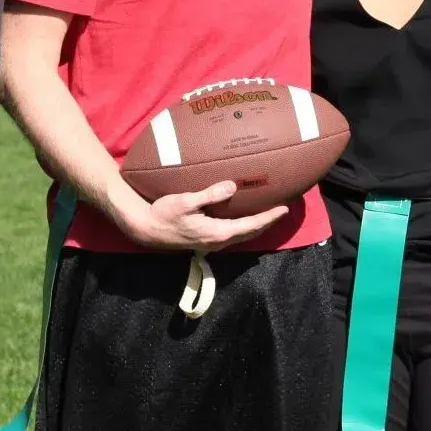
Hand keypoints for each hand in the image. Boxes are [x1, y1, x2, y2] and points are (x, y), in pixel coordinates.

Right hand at [117, 180, 289, 252]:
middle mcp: (218, 242)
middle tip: (282, 210)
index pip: (251, 225)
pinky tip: (243, 218)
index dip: (269, 218)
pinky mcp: (205, 240)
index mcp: (218, 233)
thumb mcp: (186, 201)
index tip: (284, 209)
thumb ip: (210, 195)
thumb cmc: (164, 214)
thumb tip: (233, 187)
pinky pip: (232, 234)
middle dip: (267, 222)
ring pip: (241, 235)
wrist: (146, 229)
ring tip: (268, 214)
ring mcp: (211, 243)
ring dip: (256, 226)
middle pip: (250, 233)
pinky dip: (243, 226)